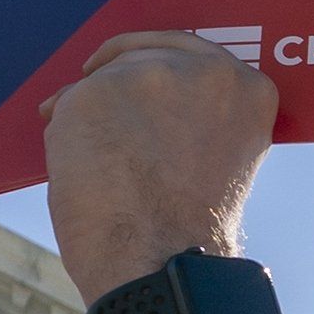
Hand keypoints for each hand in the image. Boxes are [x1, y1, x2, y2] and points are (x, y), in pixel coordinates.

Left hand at [44, 29, 279, 305]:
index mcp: (249, 89)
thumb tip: (141, 101)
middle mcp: (205, 70)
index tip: (129, 67)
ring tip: (83, 155)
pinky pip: (70, 102)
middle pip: (144, 54)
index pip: (194, 52)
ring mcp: (151, 76)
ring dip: (89, 110)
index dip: (156, 60)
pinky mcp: (97, 91)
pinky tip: (71, 165)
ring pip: (105, 78)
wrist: (163, 261)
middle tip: (89, 93)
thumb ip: (196, 116)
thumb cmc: (190, 229)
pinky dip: (64, 132)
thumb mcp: (220, 155)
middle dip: (114, 76)